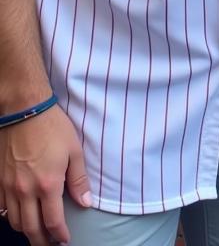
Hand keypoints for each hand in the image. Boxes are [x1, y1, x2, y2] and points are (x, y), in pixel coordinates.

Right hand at [0, 105, 91, 245]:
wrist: (24, 111)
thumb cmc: (53, 128)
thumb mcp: (74, 150)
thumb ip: (79, 179)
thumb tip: (85, 202)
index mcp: (47, 185)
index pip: (52, 221)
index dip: (59, 235)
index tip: (65, 240)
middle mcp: (25, 191)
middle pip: (30, 228)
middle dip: (41, 241)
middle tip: (50, 245)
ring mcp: (8, 188)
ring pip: (14, 221)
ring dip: (26, 230)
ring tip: (37, 231)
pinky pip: (1, 208)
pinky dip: (10, 216)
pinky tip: (18, 214)